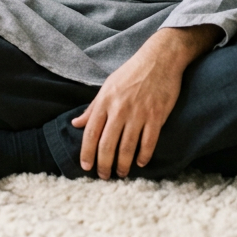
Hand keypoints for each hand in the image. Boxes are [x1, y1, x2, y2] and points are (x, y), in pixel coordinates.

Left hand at [71, 25, 220, 178]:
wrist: (159, 59)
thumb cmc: (131, 72)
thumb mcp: (107, 86)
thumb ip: (93, 107)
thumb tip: (76, 123)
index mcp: (105, 101)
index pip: (91, 132)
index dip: (87, 153)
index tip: (86, 167)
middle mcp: (120, 109)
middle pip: (107, 144)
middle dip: (104, 164)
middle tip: (104, 176)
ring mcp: (139, 113)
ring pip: (127, 147)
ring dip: (123, 165)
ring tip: (121, 174)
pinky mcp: (157, 116)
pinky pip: (149, 142)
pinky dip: (143, 156)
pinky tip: (140, 163)